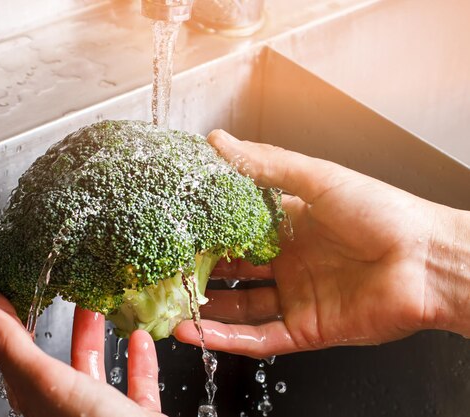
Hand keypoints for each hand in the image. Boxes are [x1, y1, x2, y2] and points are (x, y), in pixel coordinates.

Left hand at [0, 291, 163, 416]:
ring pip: (92, 372)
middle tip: (52, 293)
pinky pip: (135, 387)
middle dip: (54, 325)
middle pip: (53, 362)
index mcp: (39, 400)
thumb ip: (7, 345)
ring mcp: (101, 415)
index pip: (12, 356)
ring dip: (93, 338)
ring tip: (95, 307)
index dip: (4, 323)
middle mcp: (66, 409)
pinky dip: (139, 361)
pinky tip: (139, 339)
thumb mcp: (47, 382)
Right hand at [175, 129, 469, 357]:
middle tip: (163, 272)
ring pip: (240, 307)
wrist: (430, 261)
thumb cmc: (385, 213)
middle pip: (234, 271)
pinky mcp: (306, 329)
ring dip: (206, 309)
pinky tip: (199, 334)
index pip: (237, 230)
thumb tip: (220, 142)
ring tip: (169, 307)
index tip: (175, 229)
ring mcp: (296, 297)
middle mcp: (290, 262)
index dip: (206, 231)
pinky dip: (228, 338)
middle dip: (199, 272)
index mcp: (291, 225)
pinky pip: (259, 337)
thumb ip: (265, 166)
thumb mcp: (317, 179)